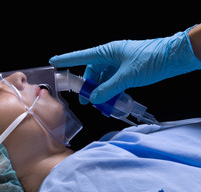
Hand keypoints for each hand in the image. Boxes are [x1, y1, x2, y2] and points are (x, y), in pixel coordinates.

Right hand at [50, 27, 200, 103]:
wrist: (174, 58)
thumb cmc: (151, 59)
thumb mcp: (126, 76)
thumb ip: (108, 89)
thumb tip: (94, 98)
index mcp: (107, 51)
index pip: (81, 56)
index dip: (66, 60)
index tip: (54, 62)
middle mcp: (110, 56)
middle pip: (92, 72)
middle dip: (88, 87)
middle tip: (87, 100)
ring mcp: (118, 64)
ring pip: (103, 79)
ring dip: (101, 92)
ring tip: (102, 104)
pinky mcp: (126, 70)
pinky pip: (113, 82)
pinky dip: (111, 91)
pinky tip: (112, 100)